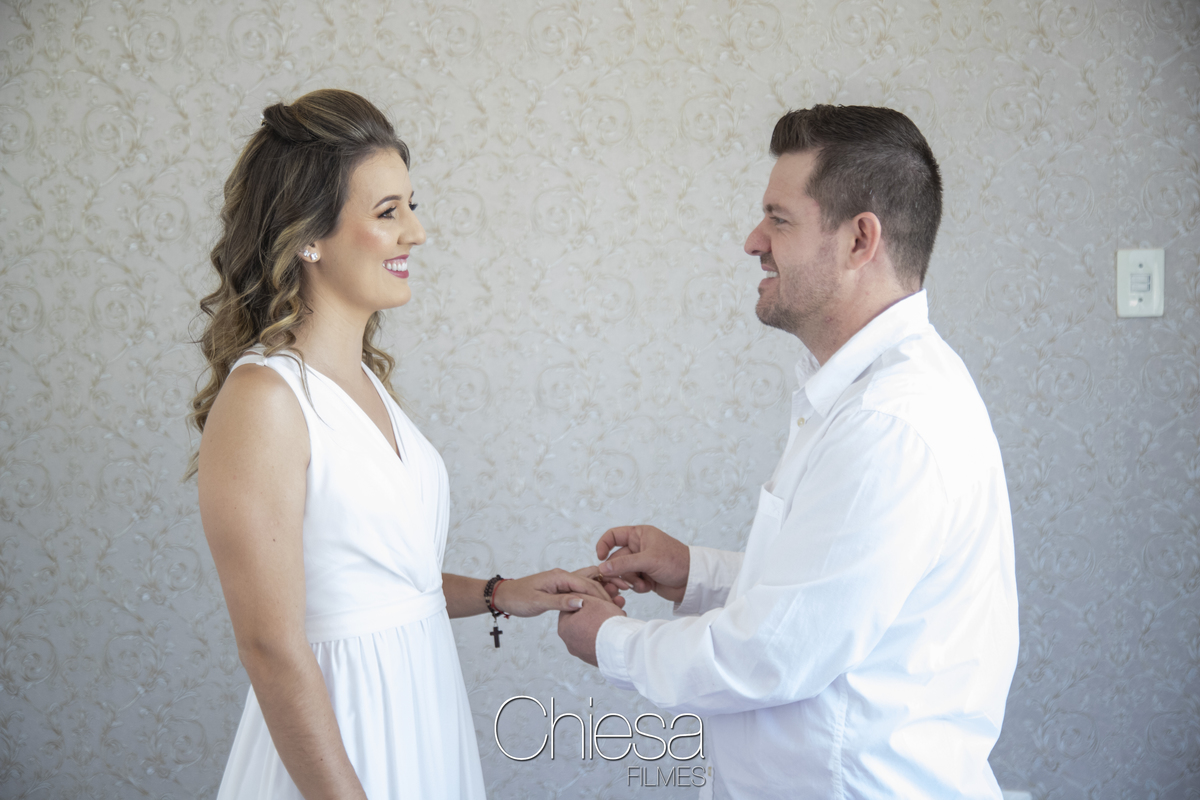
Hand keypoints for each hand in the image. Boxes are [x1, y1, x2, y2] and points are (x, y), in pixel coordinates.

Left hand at [492, 567, 617, 616]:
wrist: (506, 596)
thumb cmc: (519, 598)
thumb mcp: (538, 602)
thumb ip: (560, 602)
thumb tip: (581, 602)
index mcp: (560, 576)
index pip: (587, 583)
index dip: (603, 594)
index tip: (614, 605)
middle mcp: (564, 575)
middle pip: (593, 577)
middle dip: (609, 585)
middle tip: (625, 595)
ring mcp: (564, 580)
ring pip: (590, 581)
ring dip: (604, 588)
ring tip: (620, 597)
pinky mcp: (562, 587)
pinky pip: (582, 588)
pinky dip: (594, 592)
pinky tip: (604, 601)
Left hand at [558, 594, 625, 666]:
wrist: (621, 646)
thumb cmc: (605, 622)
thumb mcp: (591, 600)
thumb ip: (580, 596)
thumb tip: (577, 597)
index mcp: (564, 627)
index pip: (572, 608)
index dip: (587, 599)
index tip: (598, 596)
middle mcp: (570, 642)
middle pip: (584, 619)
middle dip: (597, 609)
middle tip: (611, 603)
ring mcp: (582, 652)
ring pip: (593, 629)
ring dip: (604, 620)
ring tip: (619, 613)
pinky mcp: (594, 658)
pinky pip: (599, 641)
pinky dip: (607, 633)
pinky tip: (618, 627)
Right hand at [596, 525, 689, 603]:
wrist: (693, 581)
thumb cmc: (675, 562)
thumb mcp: (648, 560)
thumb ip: (624, 564)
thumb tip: (602, 568)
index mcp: (639, 535)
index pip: (613, 536)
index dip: (604, 545)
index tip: (600, 558)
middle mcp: (638, 547)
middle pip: (615, 559)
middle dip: (619, 572)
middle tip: (623, 582)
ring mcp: (641, 563)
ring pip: (622, 572)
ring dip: (629, 581)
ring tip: (641, 584)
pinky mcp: (645, 577)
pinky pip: (631, 582)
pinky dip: (637, 586)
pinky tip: (648, 587)